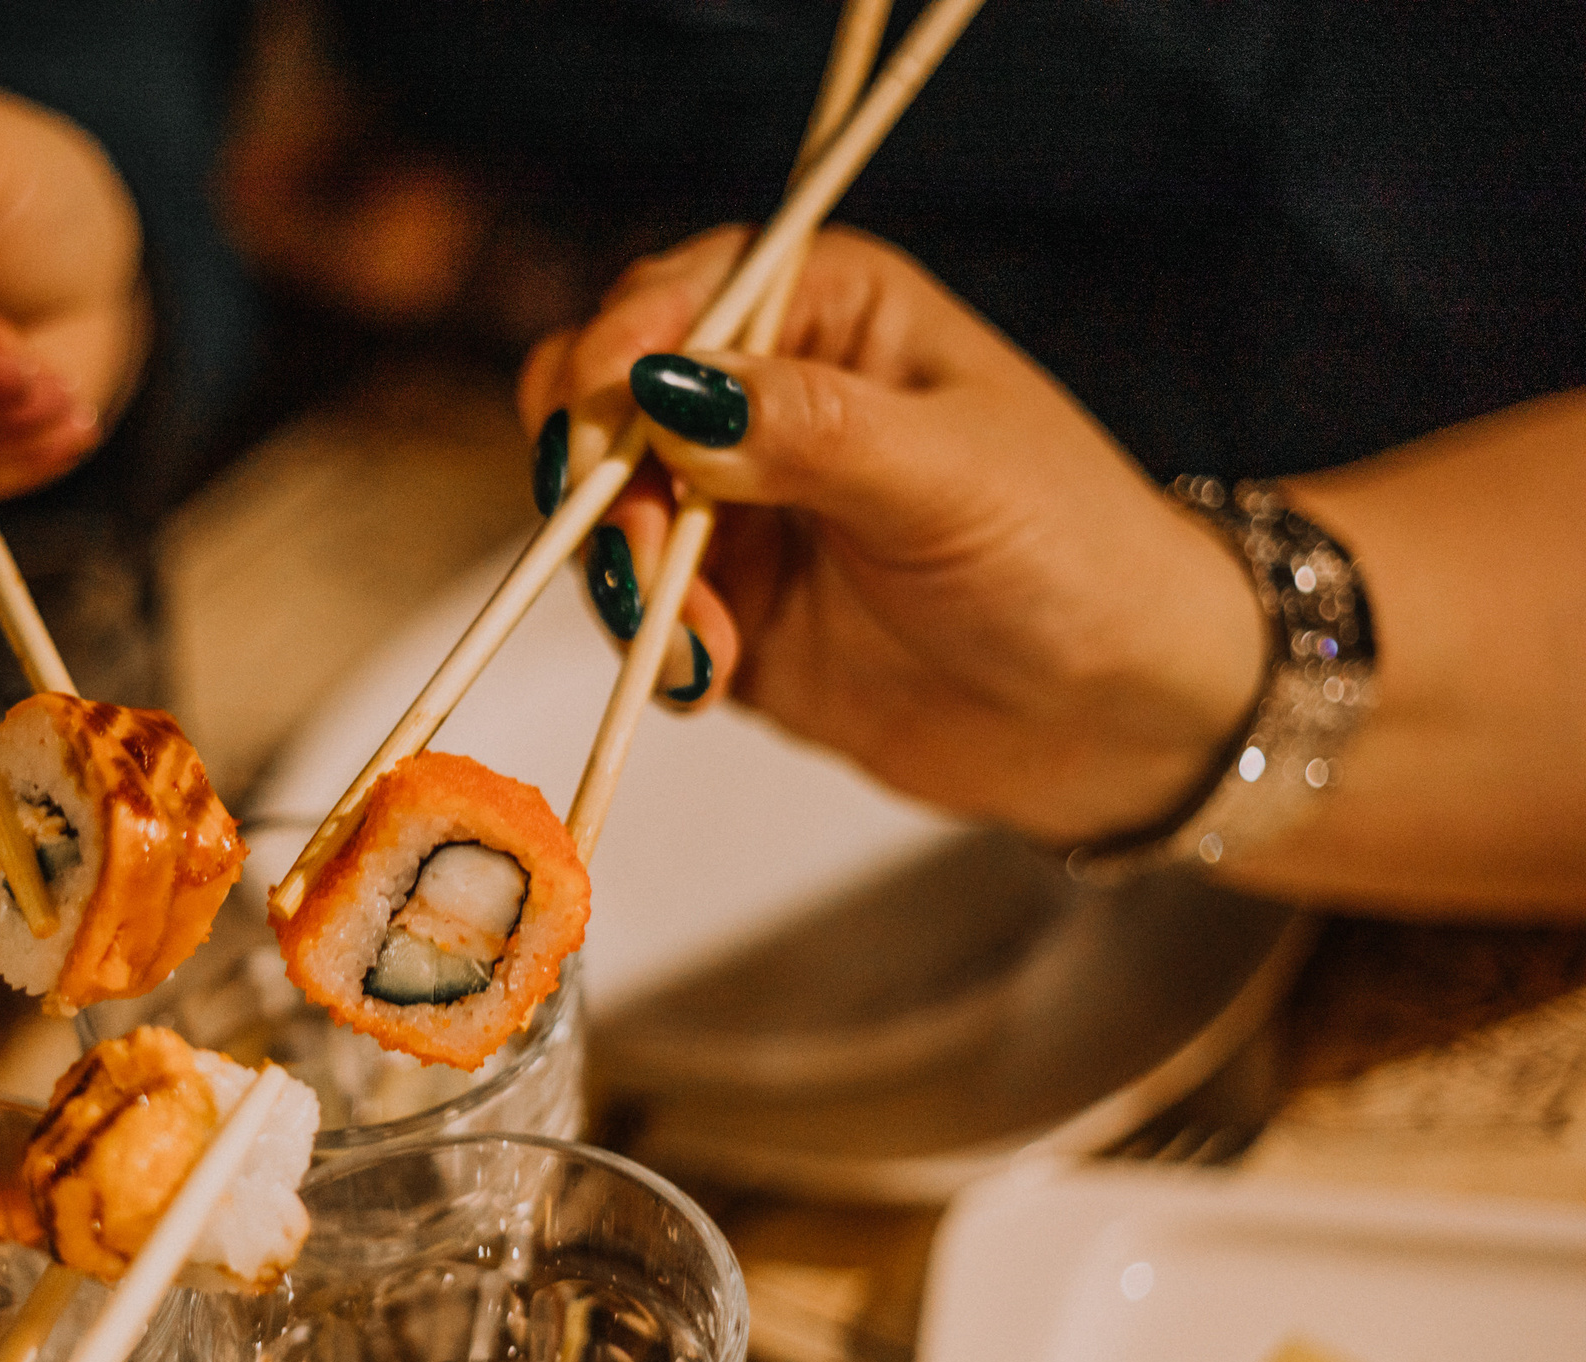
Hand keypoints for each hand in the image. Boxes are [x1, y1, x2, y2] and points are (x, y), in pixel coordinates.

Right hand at [519, 226, 1265, 847]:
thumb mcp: (947, 475)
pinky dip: (653, 645)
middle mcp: (768, 403)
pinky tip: (709, 675)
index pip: (686, 293)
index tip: (597, 395)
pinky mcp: (727, 612)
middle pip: (611, 401)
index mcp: (833, 317)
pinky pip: (639, 614)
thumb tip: (666, 389)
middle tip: (631, 537)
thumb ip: (806, 427)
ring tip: (697, 634)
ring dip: (623, 572)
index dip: (623, 337)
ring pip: (606, 514)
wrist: (1117, 716)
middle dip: (597, 470)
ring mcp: (739, 511)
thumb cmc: (1073, 555)